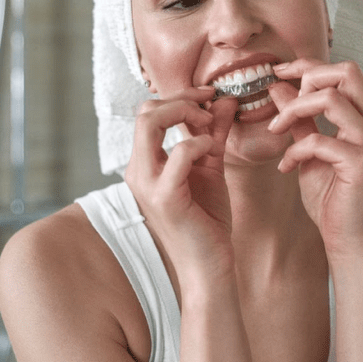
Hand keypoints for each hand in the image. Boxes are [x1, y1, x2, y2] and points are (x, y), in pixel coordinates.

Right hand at [124, 86, 238, 276]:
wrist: (209, 266)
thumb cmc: (207, 221)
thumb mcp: (211, 168)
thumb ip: (214, 134)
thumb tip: (224, 100)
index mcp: (145, 164)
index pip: (149, 113)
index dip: (180, 97)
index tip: (210, 95)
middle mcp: (138, 171)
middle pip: (144, 111)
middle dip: (182, 98)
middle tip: (210, 104)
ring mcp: (147, 184)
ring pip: (149, 122)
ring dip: (186, 112)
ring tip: (210, 126)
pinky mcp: (165, 198)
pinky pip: (178, 153)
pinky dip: (199, 143)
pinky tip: (213, 151)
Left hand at [266, 59, 362, 264]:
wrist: (347, 241)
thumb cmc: (331, 199)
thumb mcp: (308, 151)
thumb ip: (298, 119)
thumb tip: (278, 86)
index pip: (345, 72)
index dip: (310, 65)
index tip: (279, 73)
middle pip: (348, 71)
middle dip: (308, 75)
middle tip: (280, 94)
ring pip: (332, 99)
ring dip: (295, 110)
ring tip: (277, 131)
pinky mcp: (361, 164)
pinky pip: (320, 140)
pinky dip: (295, 149)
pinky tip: (286, 167)